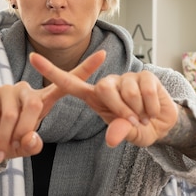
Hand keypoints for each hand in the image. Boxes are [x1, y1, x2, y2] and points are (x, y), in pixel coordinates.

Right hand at [0, 51, 105, 164]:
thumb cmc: (7, 141)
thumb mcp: (23, 147)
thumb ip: (31, 145)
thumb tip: (30, 139)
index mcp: (41, 100)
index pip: (65, 83)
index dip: (84, 69)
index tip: (104, 54)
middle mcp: (26, 90)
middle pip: (34, 106)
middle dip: (24, 131)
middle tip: (14, 150)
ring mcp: (7, 89)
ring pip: (12, 114)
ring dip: (5, 139)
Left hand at [30, 51, 178, 147]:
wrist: (163, 124)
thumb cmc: (138, 129)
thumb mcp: (127, 135)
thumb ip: (119, 133)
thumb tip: (112, 138)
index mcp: (95, 97)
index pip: (69, 82)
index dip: (51, 71)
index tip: (32, 57)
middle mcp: (108, 84)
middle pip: (104, 88)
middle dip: (121, 109)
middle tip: (133, 121)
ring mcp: (126, 78)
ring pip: (127, 91)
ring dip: (138, 109)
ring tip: (143, 115)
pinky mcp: (144, 75)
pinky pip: (145, 90)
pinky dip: (150, 106)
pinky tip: (152, 109)